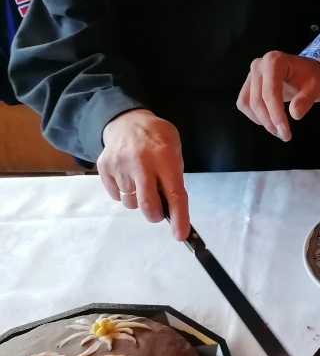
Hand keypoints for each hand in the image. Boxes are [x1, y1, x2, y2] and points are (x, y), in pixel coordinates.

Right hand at [97, 109, 189, 240]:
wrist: (126, 120)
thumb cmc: (156, 137)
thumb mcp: (174, 149)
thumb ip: (174, 175)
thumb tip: (173, 208)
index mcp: (164, 157)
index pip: (174, 193)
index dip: (179, 217)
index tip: (180, 235)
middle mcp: (141, 162)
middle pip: (147, 205)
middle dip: (155, 215)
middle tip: (158, 210)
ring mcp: (119, 165)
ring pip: (130, 203)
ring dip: (138, 200)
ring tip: (141, 181)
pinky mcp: (104, 168)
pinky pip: (116, 196)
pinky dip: (124, 192)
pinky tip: (128, 176)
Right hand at [237, 52, 319, 140]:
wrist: (308, 72)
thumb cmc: (313, 77)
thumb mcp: (317, 87)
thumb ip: (306, 99)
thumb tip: (294, 114)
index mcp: (275, 61)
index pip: (270, 92)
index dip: (276, 114)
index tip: (285, 132)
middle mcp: (259, 65)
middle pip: (257, 99)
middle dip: (269, 121)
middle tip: (284, 135)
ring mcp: (252, 74)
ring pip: (248, 103)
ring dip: (261, 120)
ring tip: (278, 130)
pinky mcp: (249, 84)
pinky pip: (244, 102)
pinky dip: (254, 116)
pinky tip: (269, 121)